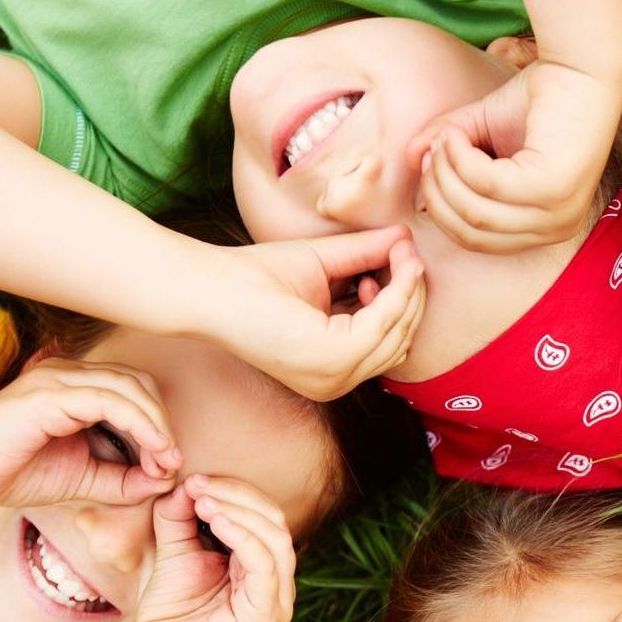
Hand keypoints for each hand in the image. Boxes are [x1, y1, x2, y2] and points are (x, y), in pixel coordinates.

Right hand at [0, 357, 180, 506]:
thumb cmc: (12, 473)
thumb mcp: (83, 480)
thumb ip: (123, 480)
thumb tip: (166, 481)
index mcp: (75, 388)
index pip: (135, 392)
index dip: (160, 426)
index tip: (169, 465)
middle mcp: (69, 374)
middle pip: (139, 384)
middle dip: (163, 423)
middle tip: (172, 463)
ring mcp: (58, 379)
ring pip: (129, 387)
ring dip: (157, 425)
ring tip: (167, 459)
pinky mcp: (49, 393)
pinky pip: (108, 400)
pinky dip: (139, 424)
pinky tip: (152, 451)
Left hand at [125, 475, 296, 621]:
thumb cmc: (169, 615)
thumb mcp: (174, 552)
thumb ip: (179, 518)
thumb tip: (186, 483)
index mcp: (260, 567)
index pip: (263, 516)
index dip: (234, 490)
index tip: (195, 480)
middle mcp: (277, 582)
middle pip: (274, 521)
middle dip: (237, 495)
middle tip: (198, 485)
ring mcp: (277, 600)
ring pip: (275, 538)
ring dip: (239, 511)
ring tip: (203, 501)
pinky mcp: (267, 615)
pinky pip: (265, 566)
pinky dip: (243, 536)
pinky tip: (216, 521)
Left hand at [198, 228, 425, 400]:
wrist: (210, 286)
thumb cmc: (254, 277)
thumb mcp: (325, 264)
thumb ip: (364, 255)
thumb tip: (406, 238)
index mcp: (330, 368)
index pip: (388, 341)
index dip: (403, 300)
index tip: (403, 259)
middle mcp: (334, 382)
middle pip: (400, 340)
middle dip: (412, 295)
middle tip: (408, 254)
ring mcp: (333, 378)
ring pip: (398, 334)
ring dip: (407, 290)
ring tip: (401, 254)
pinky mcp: (331, 361)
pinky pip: (384, 325)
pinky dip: (397, 292)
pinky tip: (394, 264)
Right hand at [405, 56, 621, 253]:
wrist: (580, 67)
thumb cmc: (538, 98)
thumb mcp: (481, 131)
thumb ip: (447, 148)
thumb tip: (410, 158)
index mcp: (544, 227)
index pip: (475, 240)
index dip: (442, 205)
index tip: (430, 162)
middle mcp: (556, 228)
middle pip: (471, 233)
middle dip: (439, 190)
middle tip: (434, 148)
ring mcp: (558, 213)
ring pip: (475, 212)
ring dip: (447, 171)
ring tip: (447, 137)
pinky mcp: (553, 188)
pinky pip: (487, 186)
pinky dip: (462, 158)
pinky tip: (460, 133)